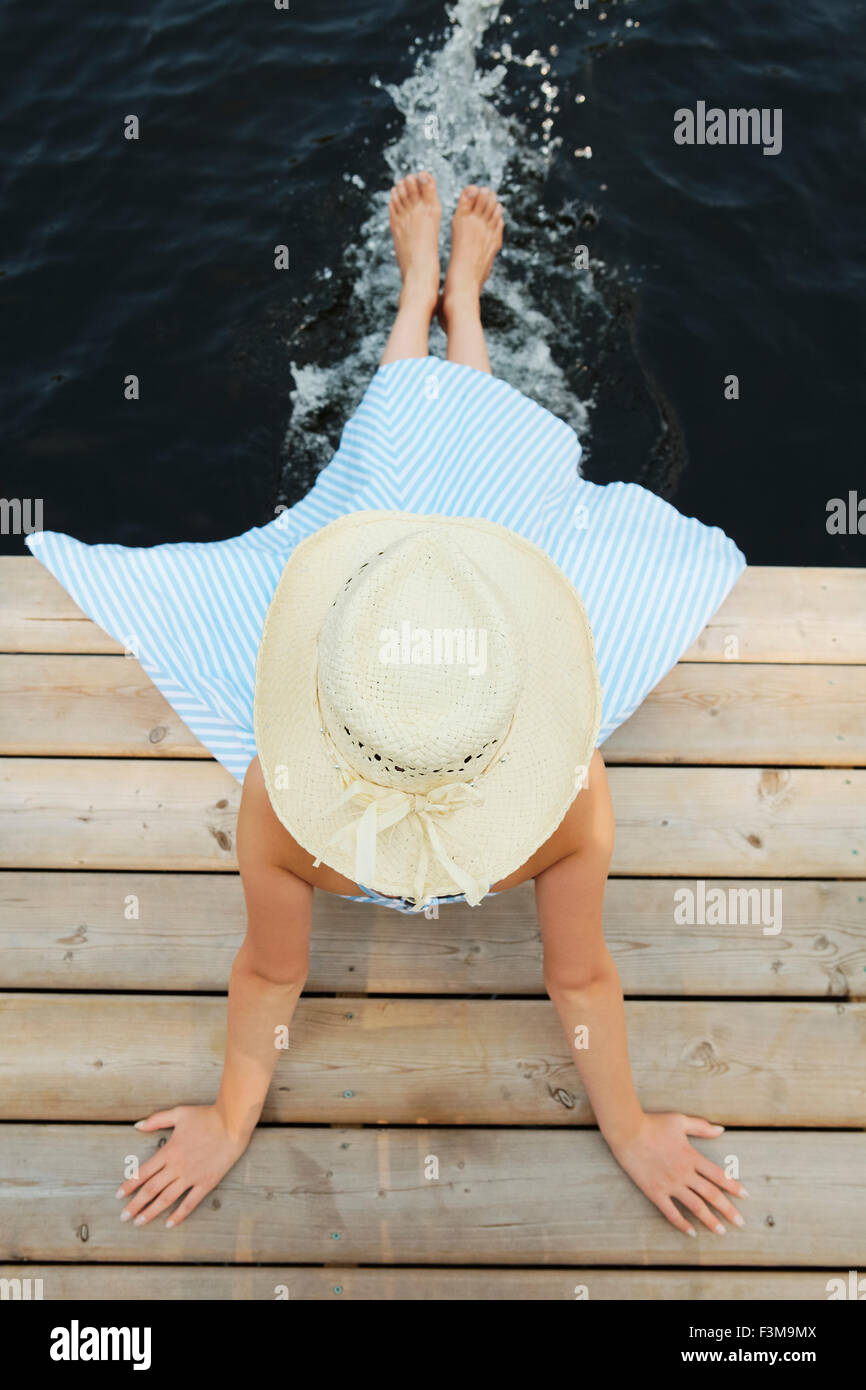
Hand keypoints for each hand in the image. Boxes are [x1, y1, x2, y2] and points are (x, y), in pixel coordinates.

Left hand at [116, 1105, 249, 1229]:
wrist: (232, 1123)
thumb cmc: (206, 1116)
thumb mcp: (178, 1113)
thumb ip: (156, 1120)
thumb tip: (136, 1126)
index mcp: (168, 1152)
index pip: (143, 1173)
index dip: (129, 1186)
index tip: (118, 1196)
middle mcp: (176, 1167)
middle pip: (151, 1190)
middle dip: (135, 1205)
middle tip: (124, 1217)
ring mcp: (191, 1177)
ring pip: (166, 1199)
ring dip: (151, 1212)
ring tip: (139, 1222)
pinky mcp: (206, 1182)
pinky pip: (190, 1203)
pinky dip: (179, 1215)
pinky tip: (169, 1224)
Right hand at [608, 1111, 747, 1237]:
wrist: (628, 1131)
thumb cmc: (653, 1124)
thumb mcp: (680, 1121)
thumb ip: (702, 1127)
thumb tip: (721, 1129)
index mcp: (692, 1157)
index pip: (719, 1175)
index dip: (734, 1186)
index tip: (746, 1196)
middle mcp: (684, 1173)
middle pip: (711, 1195)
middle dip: (728, 1210)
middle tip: (740, 1223)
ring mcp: (670, 1184)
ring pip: (695, 1207)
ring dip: (710, 1220)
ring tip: (721, 1232)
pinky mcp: (655, 1192)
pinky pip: (671, 1212)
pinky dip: (682, 1224)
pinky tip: (691, 1232)